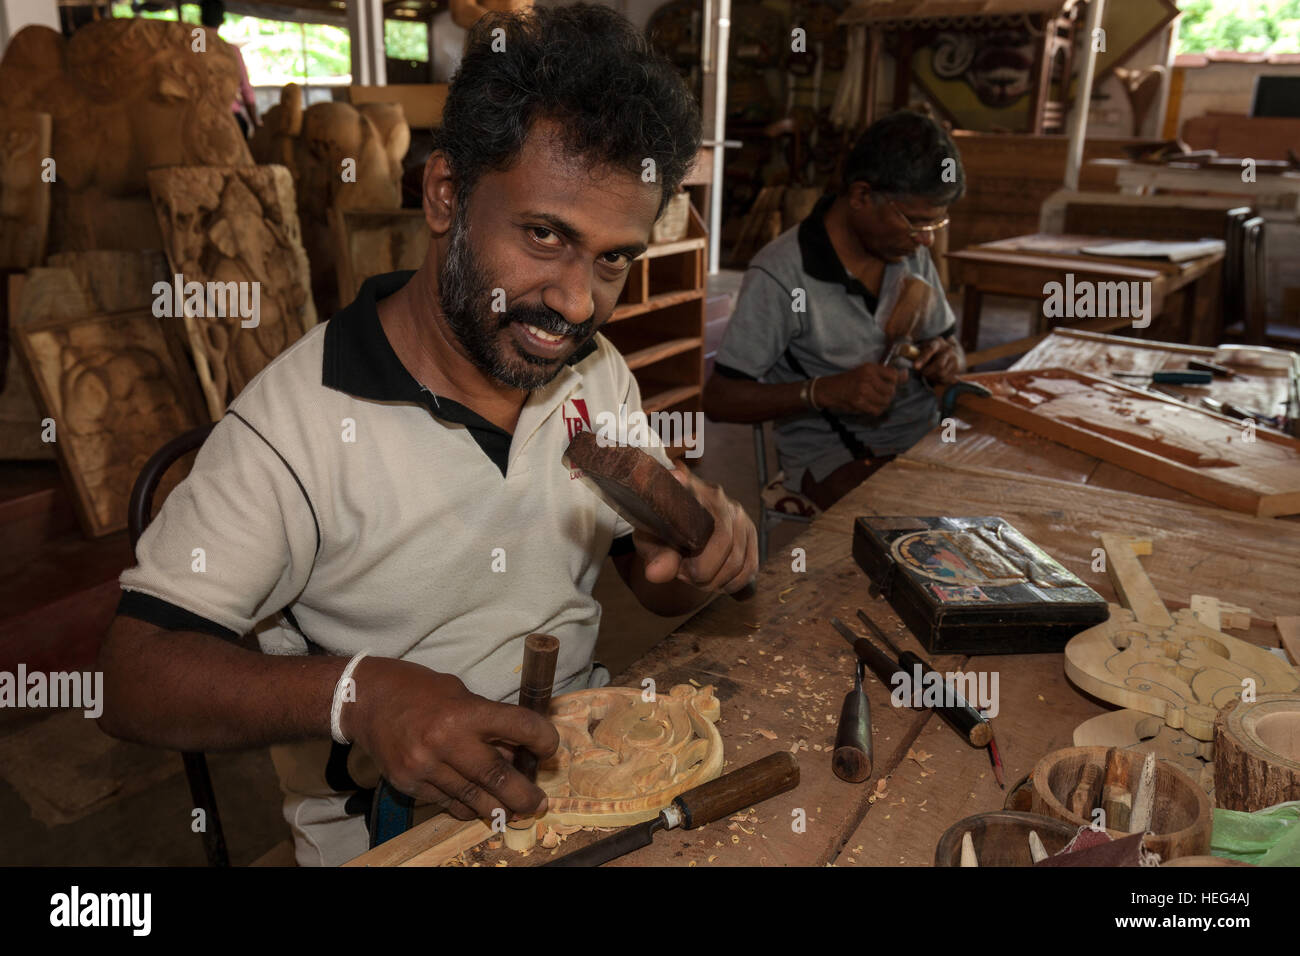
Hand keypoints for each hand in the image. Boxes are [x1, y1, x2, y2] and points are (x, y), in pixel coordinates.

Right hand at [342, 657, 558, 820]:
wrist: (365, 701)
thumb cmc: (419, 691)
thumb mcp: (460, 693)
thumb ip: (487, 722)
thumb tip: (516, 752)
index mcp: (464, 711)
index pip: (518, 726)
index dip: (542, 739)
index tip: (549, 748)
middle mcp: (446, 741)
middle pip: (498, 777)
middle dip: (524, 795)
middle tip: (539, 804)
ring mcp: (425, 767)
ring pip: (473, 798)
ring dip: (499, 808)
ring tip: (516, 811)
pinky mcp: (410, 784)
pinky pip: (448, 803)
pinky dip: (468, 807)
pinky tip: (480, 807)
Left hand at [634, 465, 757, 595]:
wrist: (679, 531)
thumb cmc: (662, 533)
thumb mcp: (651, 542)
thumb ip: (655, 556)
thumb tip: (658, 574)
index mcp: (690, 491)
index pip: (694, 493)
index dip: (687, 493)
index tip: (676, 483)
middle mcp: (719, 497)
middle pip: (723, 542)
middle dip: (702, 572)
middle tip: (684, 575)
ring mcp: (739, 515)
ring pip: (738, 561)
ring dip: (715, 581)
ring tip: (696, 577)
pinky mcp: (750, 532)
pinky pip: (749, 568)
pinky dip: (732, 583)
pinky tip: (715, 581)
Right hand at [820, 362, 908, 416]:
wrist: (829, 390)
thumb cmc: (849, 380)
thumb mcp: (866, 371)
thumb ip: (886, 373)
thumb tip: (906, 374)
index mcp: (870, 368)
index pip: (894, 375)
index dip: (894, 382)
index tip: (889, 384)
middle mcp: (867, 378)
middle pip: (891, 390)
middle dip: (889, 395)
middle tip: (881, 394)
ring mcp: (863, 391)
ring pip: (885, 401)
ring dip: (883, 403)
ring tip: (876, 400)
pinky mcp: (859, 403)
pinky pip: (877, 410)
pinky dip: (876, 410)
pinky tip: (870, 406)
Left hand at [913, 337, 958, 385]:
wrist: (953, 353)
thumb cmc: (933, 352)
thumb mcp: (925, 347)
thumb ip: (915, 351)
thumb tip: (902, 352)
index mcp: (937, 342)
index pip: (930, 350)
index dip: (922, 359)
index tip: (915, 367)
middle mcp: (948, 349)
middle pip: (938, 365)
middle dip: (928, 372)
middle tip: (923, 373)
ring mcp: (954, 358)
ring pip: (942, 373)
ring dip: (933, 377)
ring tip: (931, 373)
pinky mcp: (958, 367)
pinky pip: (947, 378)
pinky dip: (940, 380)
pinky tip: (938, 375)